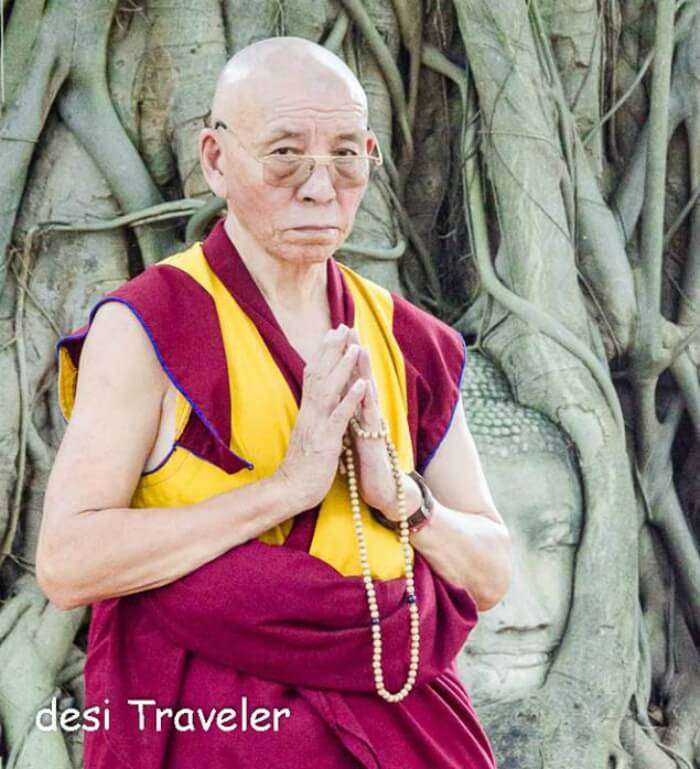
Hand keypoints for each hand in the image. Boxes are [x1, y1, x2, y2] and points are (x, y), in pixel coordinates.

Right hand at [276, 324, 366, 510]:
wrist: (289, 491)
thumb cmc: (302, 465)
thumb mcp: (307, 433)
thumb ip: (313, 414)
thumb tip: (316, 397)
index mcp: (308, 411)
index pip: (314, 374)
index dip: (324, 353)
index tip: (333, 332)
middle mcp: (310, 413)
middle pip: (320, 374)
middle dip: (332, 350)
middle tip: (343, 327)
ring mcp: (317, 426)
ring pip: (329, 390)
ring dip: (343, 367)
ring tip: (355, 347)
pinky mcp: (326, 441)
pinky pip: (339, 417)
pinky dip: (350, 399)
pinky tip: (362, 384)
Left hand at [345, 328, 420, 521]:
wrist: (380, 487)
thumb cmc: (365, 460)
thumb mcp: (351, 431)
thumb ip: (347, 412)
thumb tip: (339, 396)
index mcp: (356, 410)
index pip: (349, 378)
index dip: (342, 356)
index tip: (334, 333)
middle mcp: (366, 413)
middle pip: (360, 378)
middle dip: (354, 353)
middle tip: (348, 327)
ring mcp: (372, 425)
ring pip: (368, 392)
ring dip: (365, 370)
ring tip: (361, 347)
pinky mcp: (374, 440)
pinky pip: (370, 418)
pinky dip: (367, 402)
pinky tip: (366, 387)